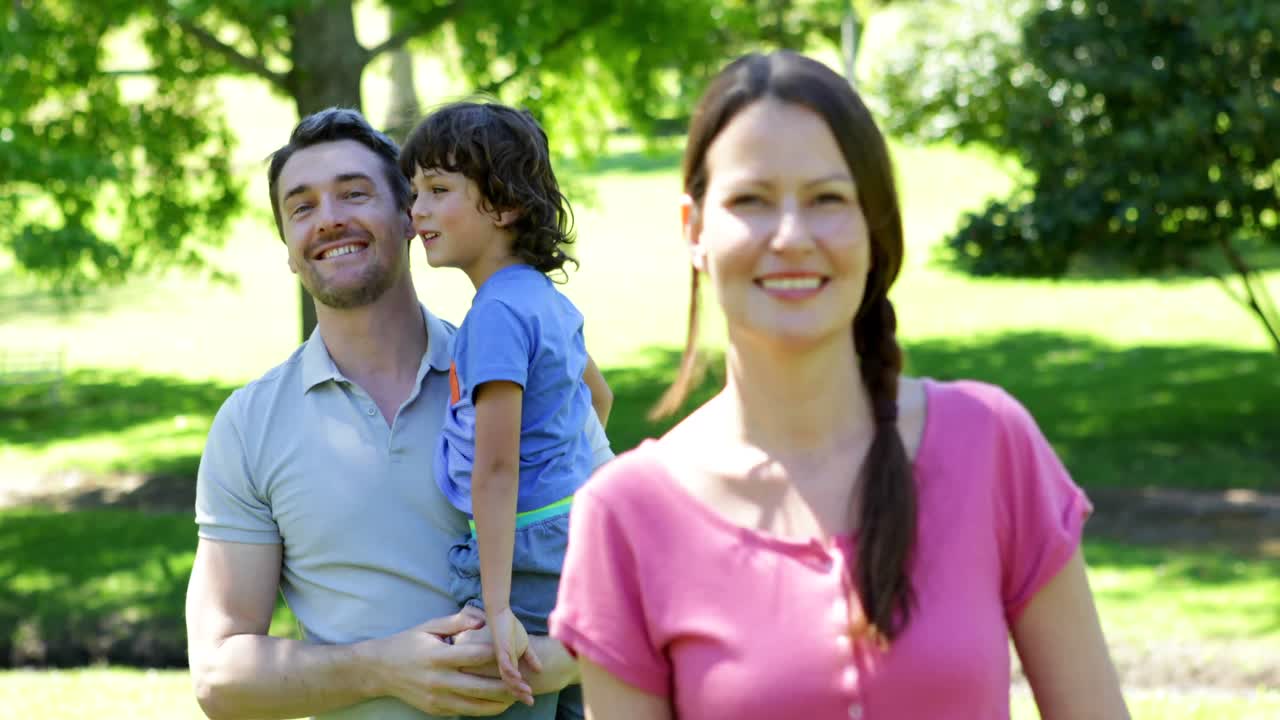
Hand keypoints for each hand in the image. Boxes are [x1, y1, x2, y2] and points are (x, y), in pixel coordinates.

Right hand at [361, 610, 516, 715]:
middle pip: (482, 686)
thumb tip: (483, 618)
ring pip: (476, 705)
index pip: (477, 656)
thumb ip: (458, 621)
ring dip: (500, 703)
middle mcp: (439, 680)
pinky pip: (465, 711)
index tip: (518, 653)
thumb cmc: (408, 643)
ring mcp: (437, 699)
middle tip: (527, 684)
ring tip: (518, 697)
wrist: (379, 670)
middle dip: (507, 686)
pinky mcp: (436, 710)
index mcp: (438, 656)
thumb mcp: (430, 626)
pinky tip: (498, 703)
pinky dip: (484, 709)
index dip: (500, 655)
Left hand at [460, 634, 577, 695]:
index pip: (515, 682)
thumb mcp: (525, 646)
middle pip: (510, 684)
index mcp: (509, 664)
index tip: (532, 701)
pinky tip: (517, 677)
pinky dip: (510, 671)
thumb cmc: (510, 629)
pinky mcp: (500, 649)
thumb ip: (531, 657)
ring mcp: (501, 657)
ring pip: (507, 676)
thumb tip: (540, 669)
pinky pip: (504, 663)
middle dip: (520, 693)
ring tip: (526, 691)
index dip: (522, 692)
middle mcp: (503, 664)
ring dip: (516, 685)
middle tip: (530, 702)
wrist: (501, 614)